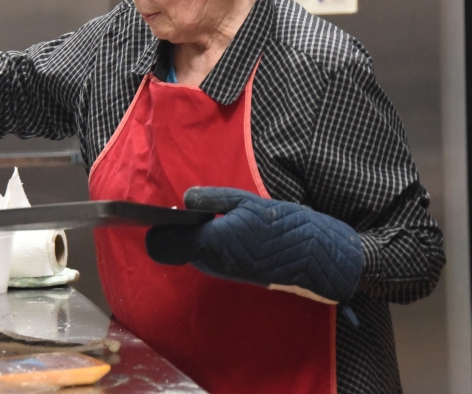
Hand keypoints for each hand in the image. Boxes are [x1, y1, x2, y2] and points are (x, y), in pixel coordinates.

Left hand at [146, 187, 363, 303]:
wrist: (312, 256)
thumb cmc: (281, 224)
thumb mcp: (244, 201)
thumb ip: (210, 199)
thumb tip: (185, 198)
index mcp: (209, 242)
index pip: (165, 242)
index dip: (158, 227)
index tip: (159, 213)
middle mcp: (210, 261)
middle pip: (176, 245)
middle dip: (178, 228)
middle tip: (193, 207)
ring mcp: (220, 270)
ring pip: (191, 251)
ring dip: (195, 235)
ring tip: (214, 215)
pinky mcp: (230, 273)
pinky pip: (208, 256)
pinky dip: (209, 243)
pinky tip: (225, 229)